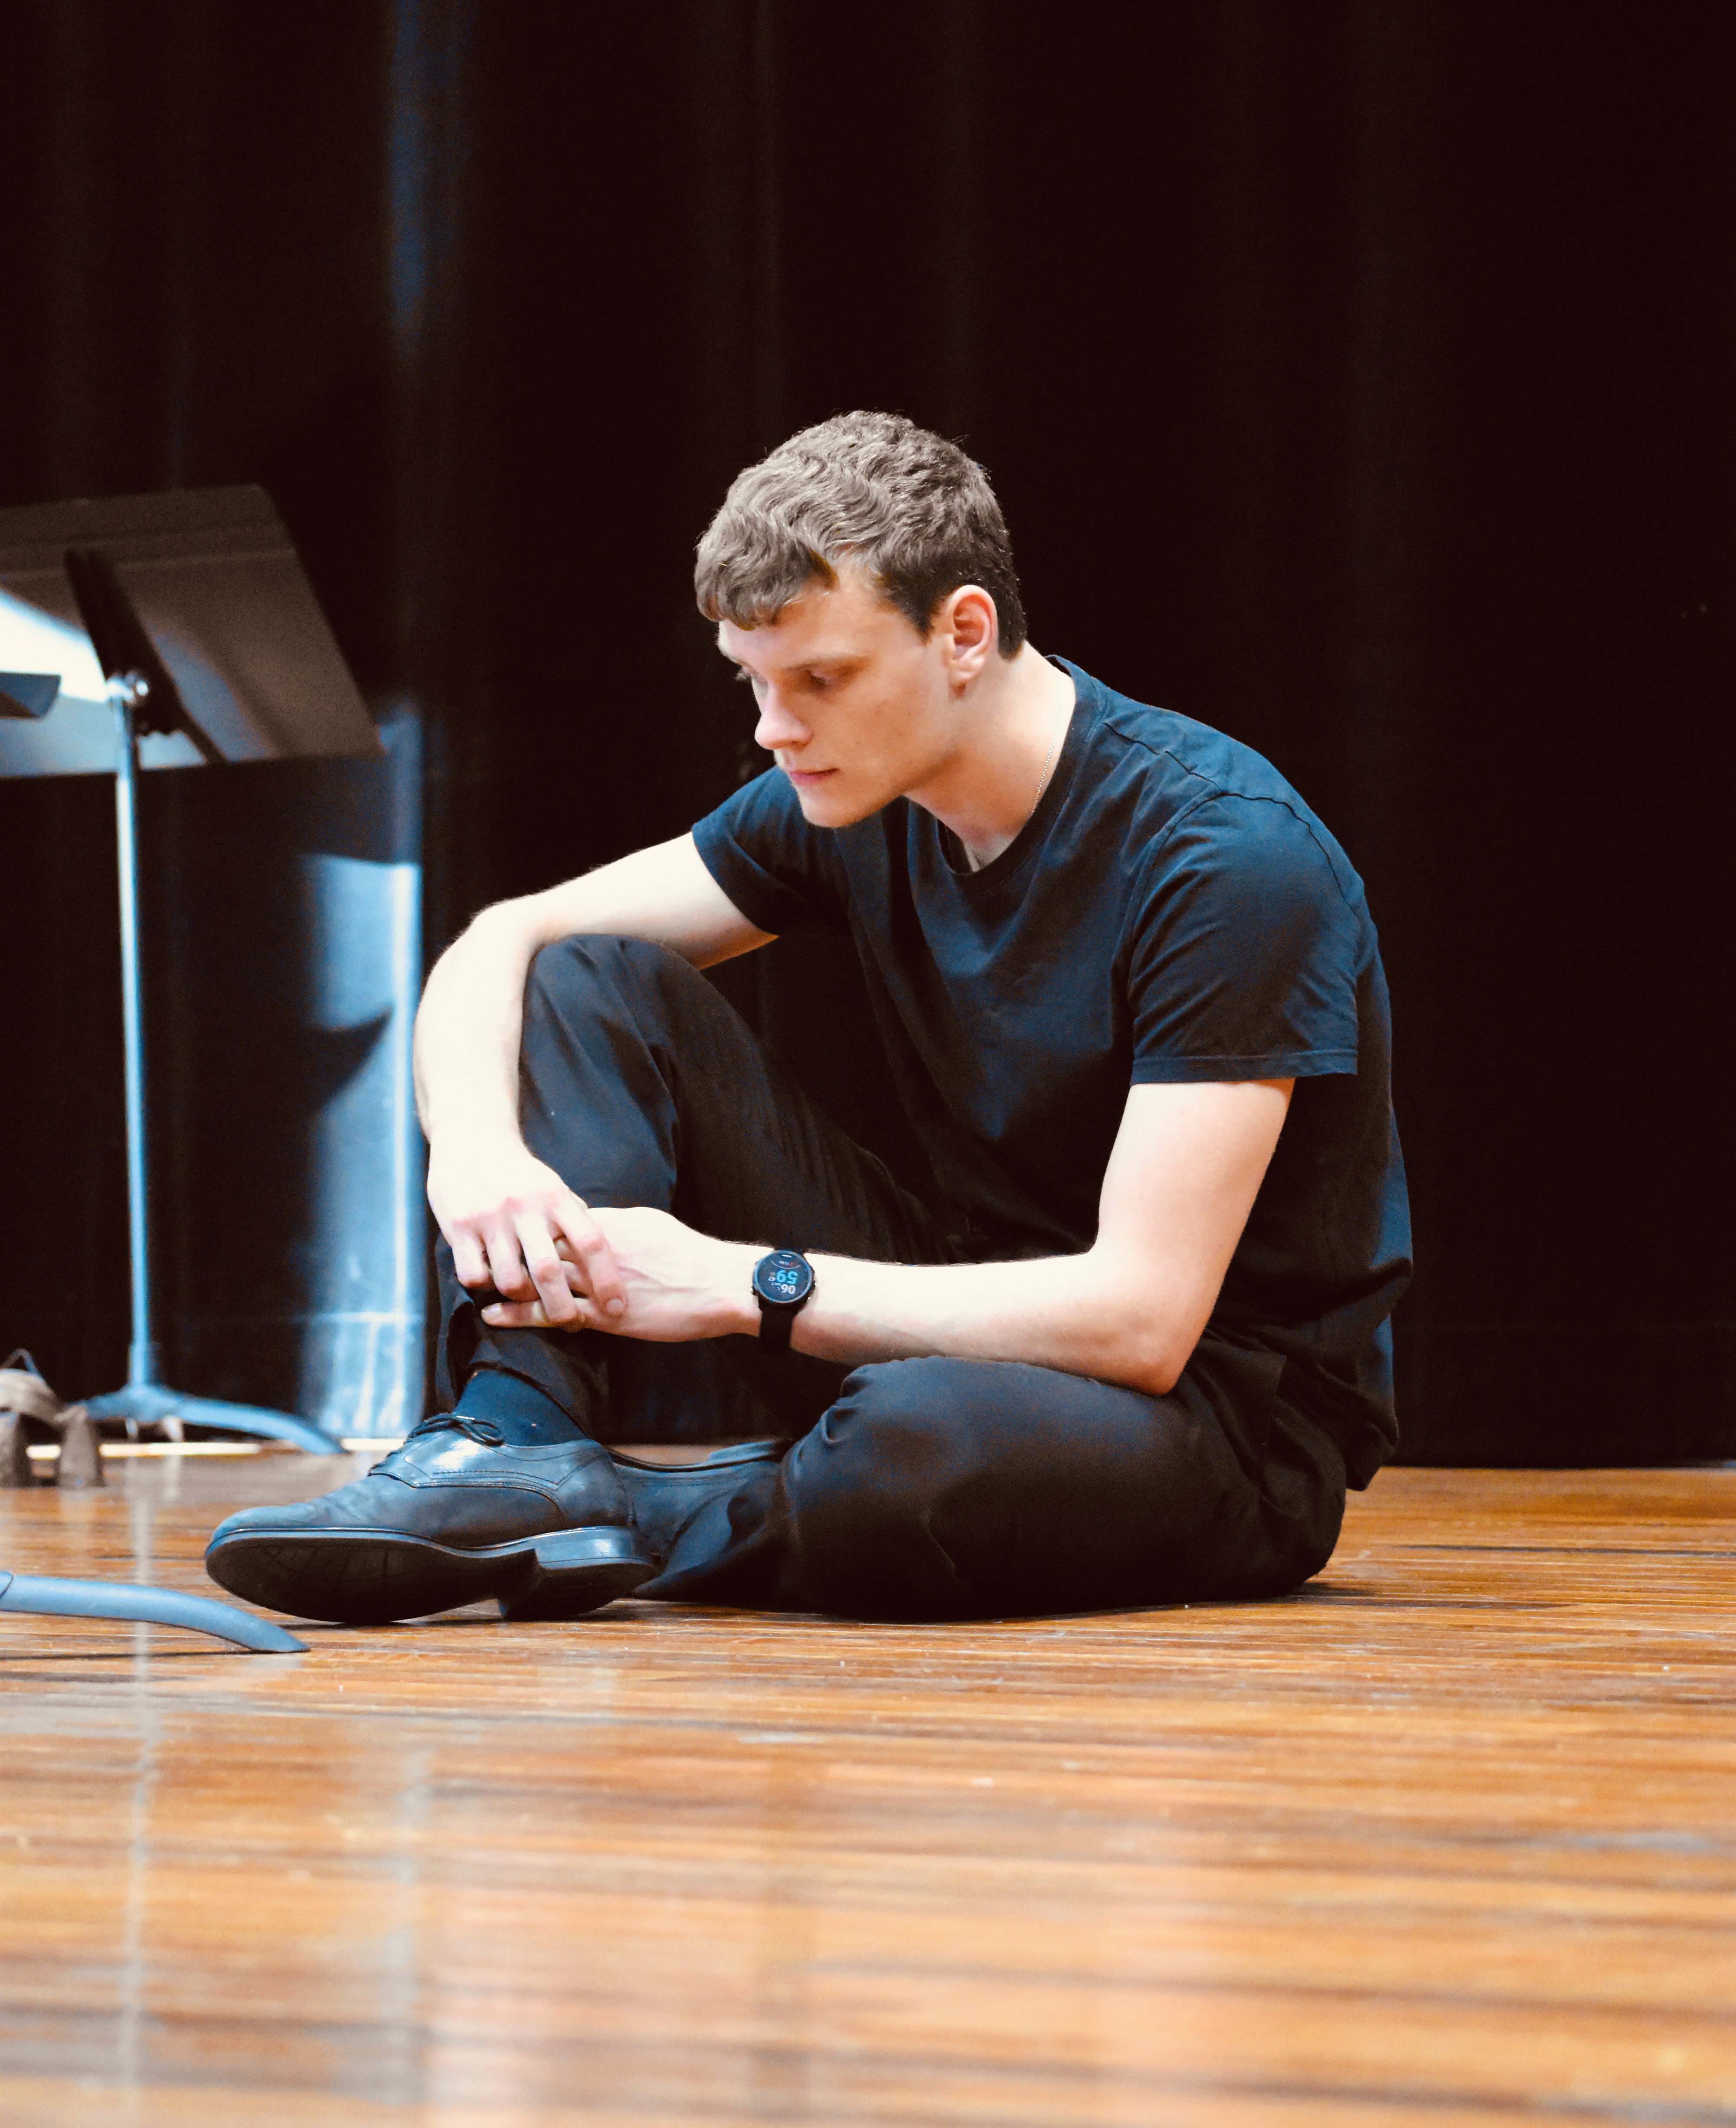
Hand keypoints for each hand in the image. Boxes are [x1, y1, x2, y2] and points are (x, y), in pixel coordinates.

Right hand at [426, 1134, 623, 1326]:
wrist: (471, 1140)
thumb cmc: (520, 1173)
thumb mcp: (553, 1186)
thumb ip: (575, 1218)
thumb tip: (600, 1255)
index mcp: (556, 1197)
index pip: (591, 1243)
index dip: (608, 1280)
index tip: (618, 1308)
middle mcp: (524, 1208)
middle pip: (550, 1272)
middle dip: (564, 1309)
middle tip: (573, 1325)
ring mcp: (489, 1219)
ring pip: (510, 1281)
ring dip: (522, 1298)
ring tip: (527, 1297)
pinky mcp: (458, 1227)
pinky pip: (474, 1276)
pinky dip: (485, 1287)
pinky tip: (490, 1280)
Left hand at [480, 1205, 756, 1343]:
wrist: (720, 1286)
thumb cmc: (691, 1257)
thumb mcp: (652, 1226)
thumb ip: (618, 1224)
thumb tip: (593, 1220)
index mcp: (611, 1225)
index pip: (559, 1219)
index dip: (531, 1223)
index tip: (507, 1223)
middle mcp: (598, 1250)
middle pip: (541, 1243)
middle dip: (508, 1246)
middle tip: (476, 1246)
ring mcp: (600, 1283)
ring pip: (541, 1278)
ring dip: (505, 1279)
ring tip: (472, 1281)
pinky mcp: (606, 1316)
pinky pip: (555, 1313)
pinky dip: (522, 1313)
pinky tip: (496, 1314)